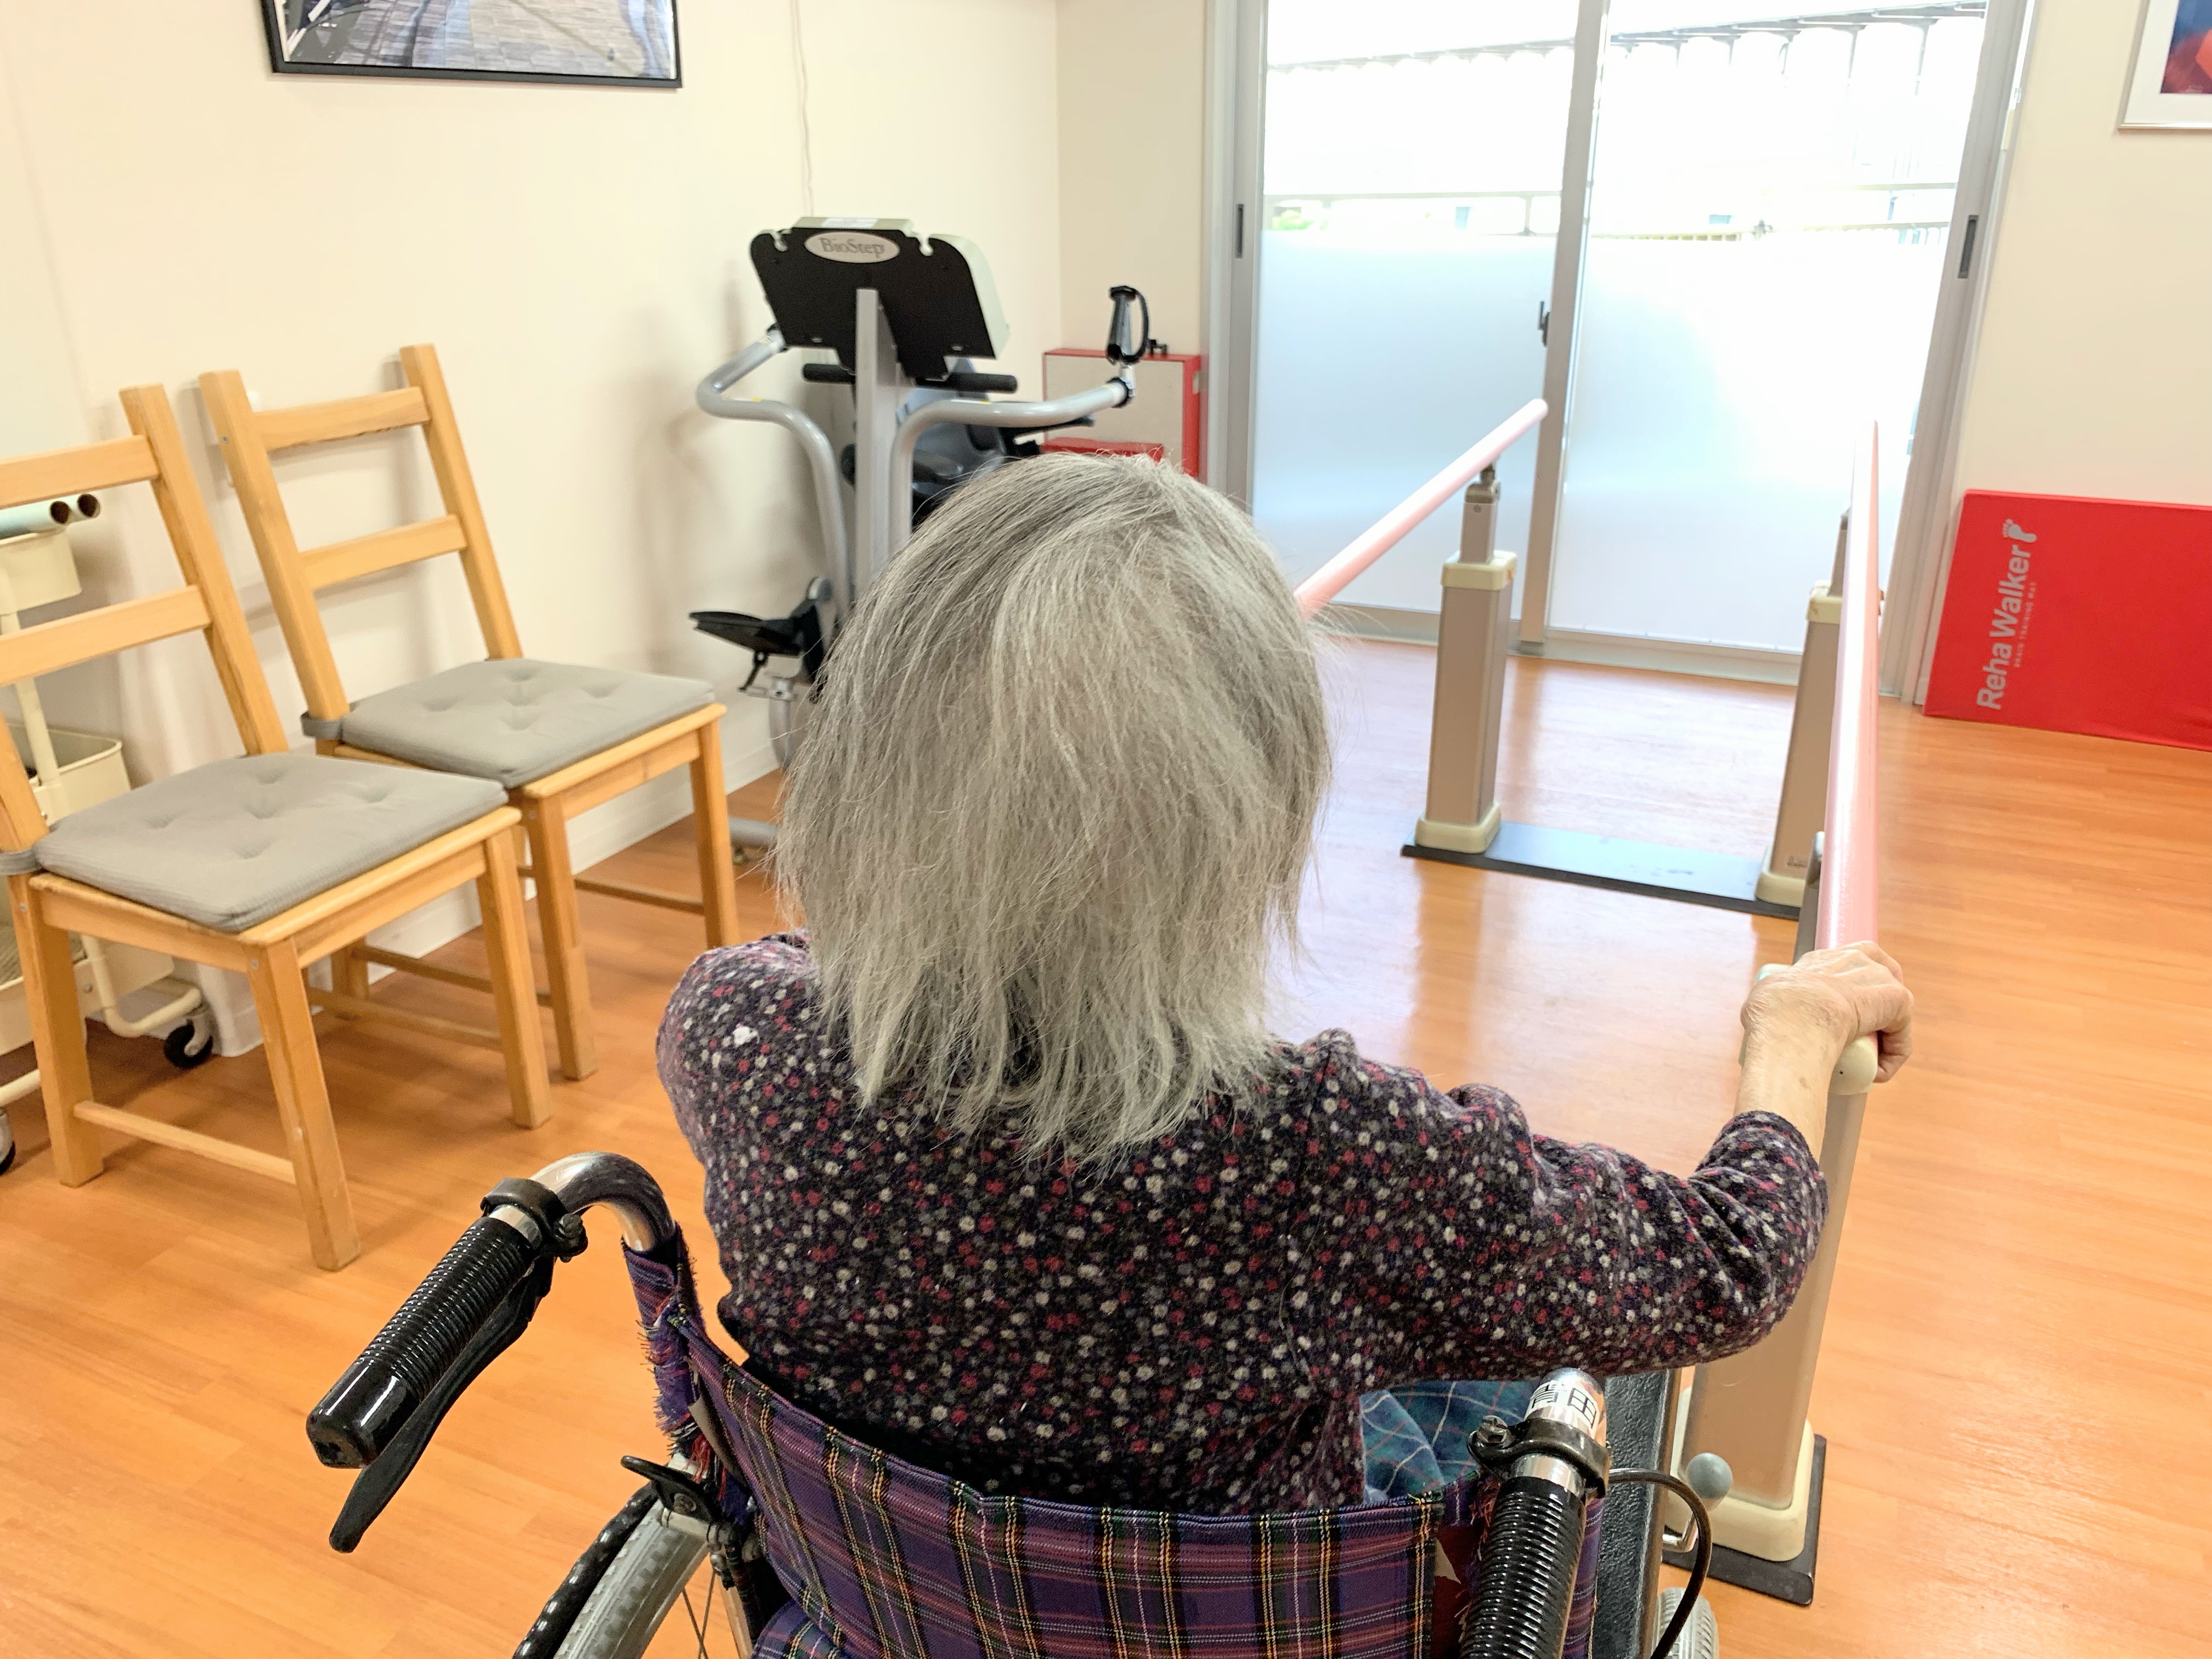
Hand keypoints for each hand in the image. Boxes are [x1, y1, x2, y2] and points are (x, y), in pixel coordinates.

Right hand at [1742, 942, 1914, 1083]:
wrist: (1794, 1017)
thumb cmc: (1772, 1012)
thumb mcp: (1764, 1000)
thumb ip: (1770, 1004)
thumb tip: (1769, 1022)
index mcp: (1821, 959)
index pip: (1845, 968)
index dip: (1844, 996)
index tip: (1834, 1022)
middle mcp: (1853, 958)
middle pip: (1875, 983)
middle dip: (1873, 1013)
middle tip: (1855, 1044)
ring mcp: (1878, 976)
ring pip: (1890, 1014)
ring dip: (1881, 1041)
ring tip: (1862, 1066)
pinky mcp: (1899, 999)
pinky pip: (1900, 1037)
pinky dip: (1890, 1059)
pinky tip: (1874, 1075)